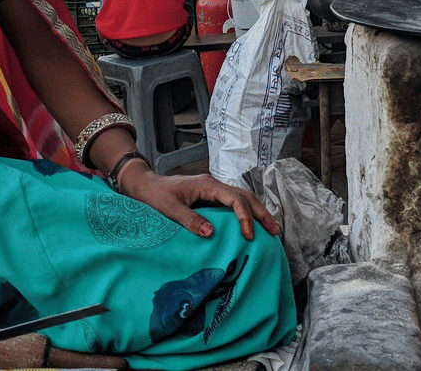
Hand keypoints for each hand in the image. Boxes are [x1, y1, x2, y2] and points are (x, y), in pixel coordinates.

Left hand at [116, 163, 280, 241]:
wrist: (145, 186)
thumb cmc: (155, 196)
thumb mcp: (169, 209)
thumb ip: (189, 220)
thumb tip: (211, 233)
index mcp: (207, 185)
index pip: (235, 199)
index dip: (245, 217)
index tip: (248, 236)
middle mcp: (214, 185)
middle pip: (245, 196)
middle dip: (261, 213)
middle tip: (275, 232)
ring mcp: (213, 190)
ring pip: (242, 198)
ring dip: (257, 213)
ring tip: (270, 230)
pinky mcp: (210, 197)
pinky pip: (234, 204)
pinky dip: (246, 214)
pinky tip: (252, 226)